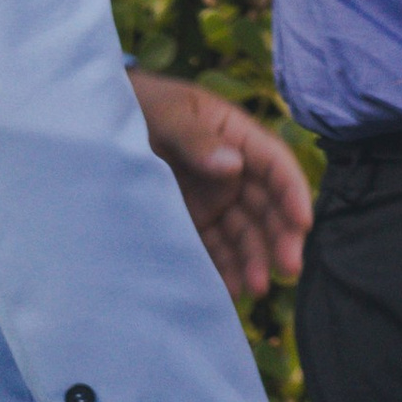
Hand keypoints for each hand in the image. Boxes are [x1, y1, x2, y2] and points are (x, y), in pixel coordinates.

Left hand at [128, 71, 311, 301]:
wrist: (99, 129)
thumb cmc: (137, 108)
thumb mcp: (165, 115)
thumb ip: (196, 139)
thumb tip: (232, 166)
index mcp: (235, 136)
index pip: (275, 165)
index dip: (292, 193)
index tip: (303, 222)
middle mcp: (232, 171)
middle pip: (267, 206)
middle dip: (280, 237)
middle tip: (288, 269)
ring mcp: (213, 199)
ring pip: (245, 233)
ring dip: (255, 260)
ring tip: (257, 289)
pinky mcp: (192, 223)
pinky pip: (215, 249)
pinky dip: (224, 270)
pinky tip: (231, 292)